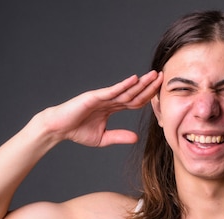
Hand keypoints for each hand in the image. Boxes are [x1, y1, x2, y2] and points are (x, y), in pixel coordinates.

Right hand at [38, 70, 162, 146]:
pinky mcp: (94, 97)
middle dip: (149, 86)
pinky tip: (134, 79)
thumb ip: (119, 137)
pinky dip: (123, 85)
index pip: (135, 101)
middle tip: (164, 77)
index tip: (162, 92)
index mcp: (113, 107)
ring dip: (141, 83)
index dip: (148, 97)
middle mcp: (110, 100)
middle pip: (134, 92)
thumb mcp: (103, 138)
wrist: (59, 128)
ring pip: (126, 90)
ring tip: (154, 76)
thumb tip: (136, 139)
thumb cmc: (77, 131)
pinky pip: (111, 90)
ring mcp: (102, 97)